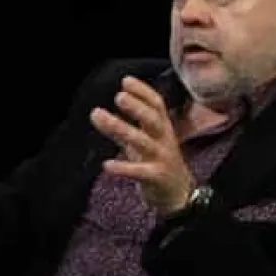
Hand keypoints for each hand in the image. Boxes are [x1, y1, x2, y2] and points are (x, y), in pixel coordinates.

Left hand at [90, 76, 193, 215]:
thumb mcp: (140, 143)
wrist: (179, 195)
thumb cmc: (156, 163)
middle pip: (153, 119)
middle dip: (137, 107)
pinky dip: (123, 168)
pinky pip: (139, 172)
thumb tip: (96, 113)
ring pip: (143, 142)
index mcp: (162, 128)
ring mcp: (162, 158)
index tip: (126, 81)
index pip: (157, 105)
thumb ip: (119, 129)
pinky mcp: (156, 177)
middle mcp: (164, 140)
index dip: (143, 92)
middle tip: (119, 96)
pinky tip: (106, 165)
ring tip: (102, 118)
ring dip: (122, 129)